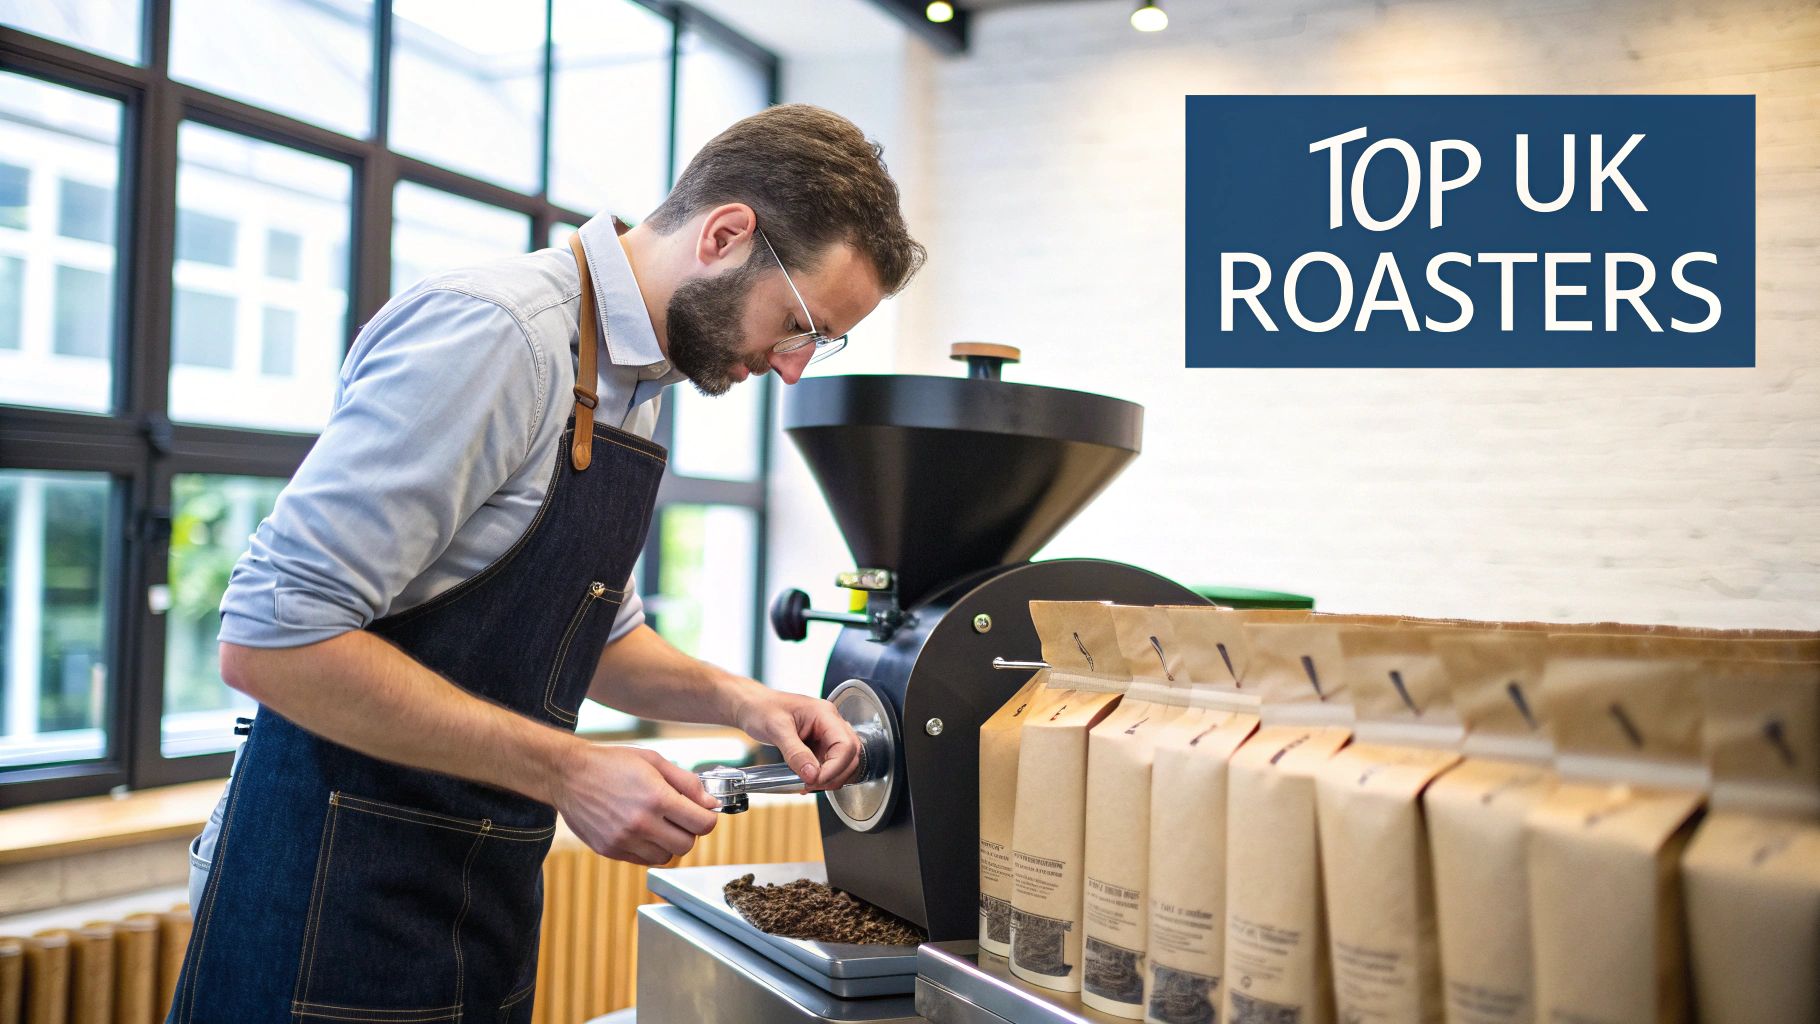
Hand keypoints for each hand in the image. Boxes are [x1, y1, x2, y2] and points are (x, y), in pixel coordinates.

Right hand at [551, 742, 718, 865]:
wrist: (568, 774)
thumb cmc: (611, 763)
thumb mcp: (654, 761)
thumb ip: (687, 783)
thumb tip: (710, 803)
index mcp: (657, 798)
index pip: (702, 824)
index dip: (708, 818)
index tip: (703, 812)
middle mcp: (641, 823)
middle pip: (687, 845)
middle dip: (689, 831)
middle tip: (680, 817)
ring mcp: (624, 840)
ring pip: (666, 856)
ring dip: (669, 842)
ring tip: (658, 822)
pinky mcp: (610, 850)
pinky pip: (644, 860)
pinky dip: (650, 849)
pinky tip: (642, 830)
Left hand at [732, 687, 861, 790]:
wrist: (752, 706)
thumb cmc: (762, 708)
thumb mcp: (776, 729)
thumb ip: (795, 753)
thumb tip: (812, 775)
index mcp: (825, 714)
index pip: (845, 745)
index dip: (834, 767)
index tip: (815, 780)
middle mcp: (831, 723)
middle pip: (850, 755)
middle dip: (834, 775)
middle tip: (810, 785)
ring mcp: (827, 735)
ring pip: (843, 762)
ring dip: (829, 778)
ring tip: (807, 784)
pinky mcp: (820, 745)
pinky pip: (829, 764)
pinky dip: (822, 777)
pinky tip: (806, 781)